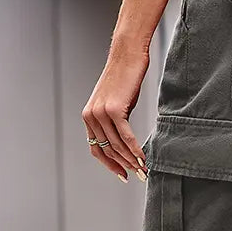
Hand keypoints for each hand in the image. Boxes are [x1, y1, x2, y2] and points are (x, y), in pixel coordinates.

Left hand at [82, 48, 149, 181]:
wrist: (127, 55)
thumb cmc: (125, 78)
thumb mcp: (116, 103)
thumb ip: (115, 123)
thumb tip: (125, 143)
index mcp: (88, 116)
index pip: (96, 148)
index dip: (110, 165)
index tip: (123, 174)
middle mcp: (91, 116)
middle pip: (107, 150)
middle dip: (124, 165)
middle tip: (139, 175)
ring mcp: (101, 113)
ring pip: (116, 145)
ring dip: (131, 160)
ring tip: (143, 169)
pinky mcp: (114, 109)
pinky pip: (125, 136)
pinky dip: (135, 149)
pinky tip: (142, 157)